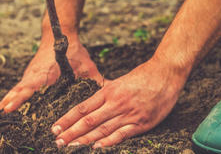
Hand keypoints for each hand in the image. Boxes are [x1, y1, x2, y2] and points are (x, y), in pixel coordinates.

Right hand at [0, 39, 103, 112]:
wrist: (59, 33)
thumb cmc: (75, 51)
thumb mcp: (87, 65)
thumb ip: (96, 80)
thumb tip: (110, 91)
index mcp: (47, 73)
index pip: (31, 87)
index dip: (21, 98)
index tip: (10, 108)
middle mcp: (36, 74)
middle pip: (20, 90)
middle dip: (10, 102)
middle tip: (0, 115)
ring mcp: (31, 74)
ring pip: (17, 89)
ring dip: (7, 99)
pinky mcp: (30, 75)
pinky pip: (19, 87)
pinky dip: (11, 95)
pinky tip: (4, 107)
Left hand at [50, 60, 186, 147]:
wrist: (166, 73)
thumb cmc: (143, 76)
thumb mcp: (121, 81)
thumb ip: (107, 93)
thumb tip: (92, 102)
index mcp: (109, 91)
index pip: (83, 108)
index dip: (68, 119)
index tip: (55, 127)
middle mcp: (116, 103)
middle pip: (89, 120)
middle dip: (71, 132)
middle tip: (57, 141)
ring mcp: (129, 114)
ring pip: (102, 129)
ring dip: (85, 139)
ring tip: (71, 146)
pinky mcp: (142, 123)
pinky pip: (122, 134)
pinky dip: (108, 141)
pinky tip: (96, 147)